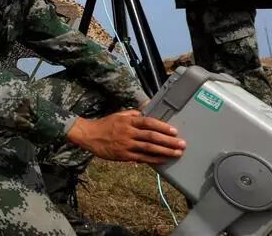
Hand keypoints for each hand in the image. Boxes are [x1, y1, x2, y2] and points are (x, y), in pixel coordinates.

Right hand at [66, 110, 185, 164]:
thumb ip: (133, 113)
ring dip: (164, 151)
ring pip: (148, 149)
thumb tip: (147, 111)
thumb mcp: (119, 114)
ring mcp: (126, 145)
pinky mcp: (123, 155)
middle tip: (182, 144)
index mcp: (128, 121)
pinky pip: (141, 158)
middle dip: (168, 141)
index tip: (174, 131)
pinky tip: (163, 160)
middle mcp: (128, 132)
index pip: (148, 123)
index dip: (162, 127)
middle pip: (151, 137)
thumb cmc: (106, 124)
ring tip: (176, 153)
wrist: (89, 135)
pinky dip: (153, 159)